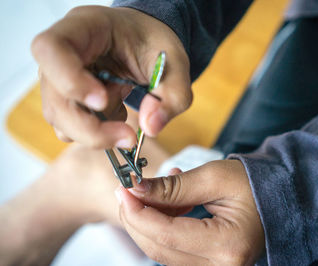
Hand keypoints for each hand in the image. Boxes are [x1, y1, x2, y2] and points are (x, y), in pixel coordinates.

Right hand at [31, 6, 191, 147]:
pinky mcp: (67, 98)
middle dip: (90, 127)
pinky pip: (70, 126)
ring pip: (60, 117)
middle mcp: (63, 53)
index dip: (71, 80)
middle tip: (128, 137)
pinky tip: (116, 110)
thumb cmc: (153, 42)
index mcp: (85, 27)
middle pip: (55, 97)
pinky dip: (97, 130)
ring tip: (124, 104)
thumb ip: (172, 94)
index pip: (52, 49)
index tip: (103, 101)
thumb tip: (150, 127)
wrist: (144, 41)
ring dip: (97, 129)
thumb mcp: (176, 63)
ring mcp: (60, 77)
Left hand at [115, 160, 264, 264]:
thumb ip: (173, 187)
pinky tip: (170, 204)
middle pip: (159, 248)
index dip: (138, 212)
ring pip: (162, 251)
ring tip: (157, 190)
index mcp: (228, 245)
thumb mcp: (213, 177)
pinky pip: (173, 251)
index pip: (167, 235)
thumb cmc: (252, 184)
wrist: (276, 197)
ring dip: (149, 221)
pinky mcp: (209, 265)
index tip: (123, 189)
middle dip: (137, 218)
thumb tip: (135, 189)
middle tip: (128, 189)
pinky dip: (163, 227)